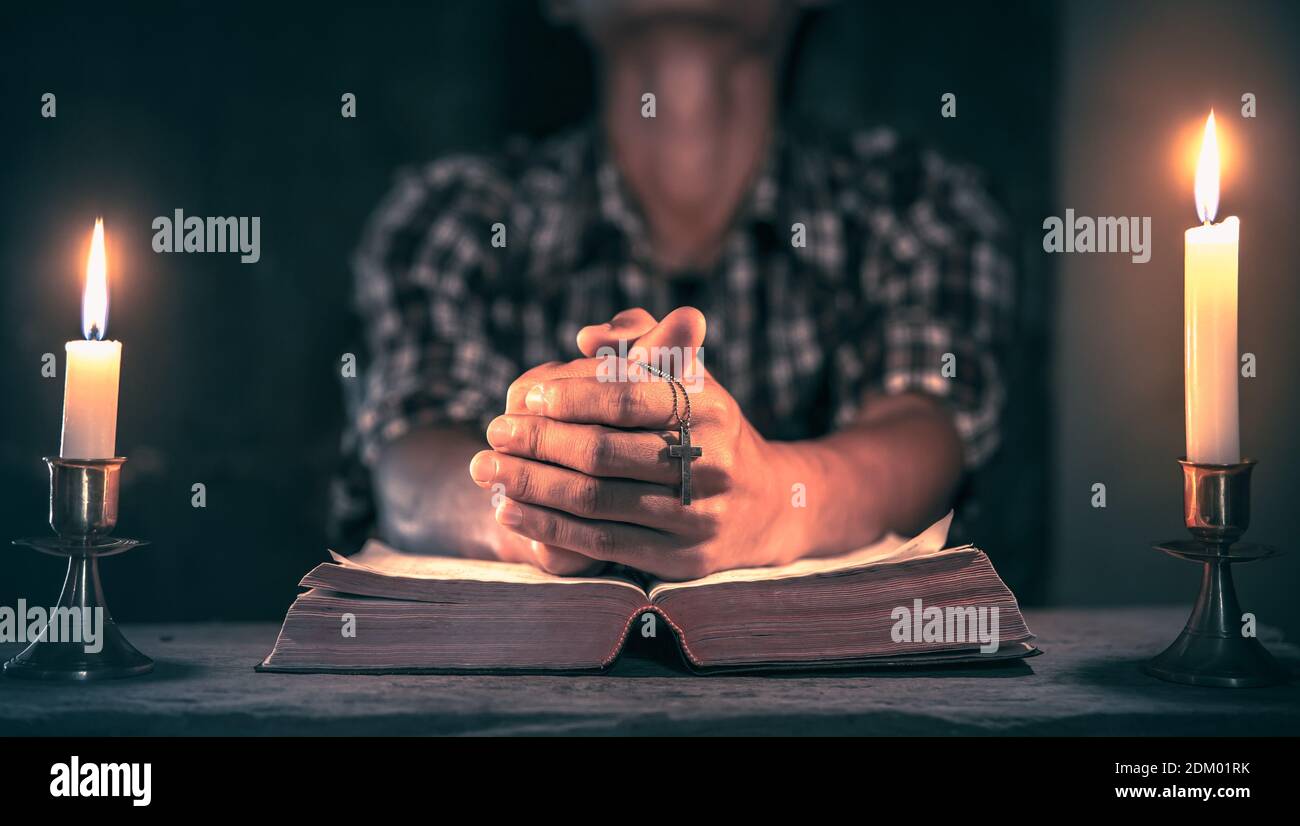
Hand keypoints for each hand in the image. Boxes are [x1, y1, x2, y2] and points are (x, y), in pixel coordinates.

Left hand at [469, 307, 806, 579]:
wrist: (765, 505)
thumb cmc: (705, 425)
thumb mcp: (689, 374)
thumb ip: (644, 339)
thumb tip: (590, 337)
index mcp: (710, 408)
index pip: (630, 398)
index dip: (573, 397)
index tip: (527, 395)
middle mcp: (710, 464)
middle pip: (604, 453)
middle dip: (538, 442)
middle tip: (493, 432)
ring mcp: (695, 517)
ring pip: (595, 500)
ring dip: (531, 485)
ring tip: (487, 469)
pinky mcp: (680, 559)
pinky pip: (601, 542)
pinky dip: (548, 525)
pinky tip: (510, 509)